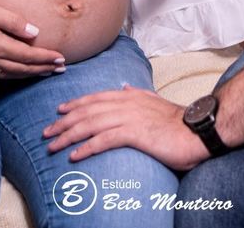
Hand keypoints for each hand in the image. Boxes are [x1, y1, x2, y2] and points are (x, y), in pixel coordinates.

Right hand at [0, 0, 65, 78]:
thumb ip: (12, 21)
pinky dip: (16, 75)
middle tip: (61, 69)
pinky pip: (1, 74)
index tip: (62, 58)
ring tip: (47, 72)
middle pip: (24, 68)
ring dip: (32, 74)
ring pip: (14, 74)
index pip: (29, 55)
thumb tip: (34, 32)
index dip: (47, 58)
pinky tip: (21, 72)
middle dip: (44, 69)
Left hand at [43, 85, 210, 170]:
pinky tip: (74, 156)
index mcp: (129, 96)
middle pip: (86, 111)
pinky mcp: (134, 134)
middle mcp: (125, 103)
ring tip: (52, 146)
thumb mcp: (156, 101)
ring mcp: (129, 118)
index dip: (74, 104)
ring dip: (67, 136)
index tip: (58, 111)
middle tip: (46, 133)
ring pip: (89, 125)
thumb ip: (139, 94)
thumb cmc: (178, 121)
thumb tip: (125, 87)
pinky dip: (86, 147)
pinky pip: (103, 140)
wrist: (197, 130)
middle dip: (63, 122)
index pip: (94, 98)